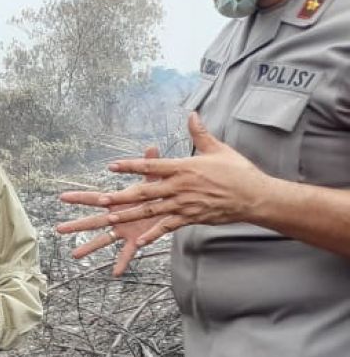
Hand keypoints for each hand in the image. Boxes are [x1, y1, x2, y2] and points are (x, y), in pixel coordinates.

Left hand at [57, 114, 269, 273]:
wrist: (256, 196)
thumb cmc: (238, 171)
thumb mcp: (218, 149)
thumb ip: (200, 133)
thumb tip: (192, 114)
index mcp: (184, 167)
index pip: (152, 166)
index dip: (131, 166)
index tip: (112, 166)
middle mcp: (181, 186)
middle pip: (146, 191)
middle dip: (122, 195)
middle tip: (101, 199)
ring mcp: (185, 204)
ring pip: (152, 210)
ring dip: (130, 214)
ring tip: (111, 218)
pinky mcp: (191, 218)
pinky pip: (168, 227)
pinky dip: (153, 234)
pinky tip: (138, 241)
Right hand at [58, 147, 163, 275]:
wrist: (172, 207)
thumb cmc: (159, 191)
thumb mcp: (153, 176)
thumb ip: (149, 164)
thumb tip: (151, 147)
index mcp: (117, 201)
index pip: (95, 198)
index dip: (79, 198)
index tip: (63, 197)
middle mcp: (117, 216)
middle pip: (93, 221)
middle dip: (76, 225)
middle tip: (58, 229)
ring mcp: (124, 229)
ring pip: (104, 239)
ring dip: (89, 246)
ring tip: (74, 255)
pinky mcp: (136, 239)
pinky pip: (128, 253)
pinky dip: (122, 263)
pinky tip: (115, 273)